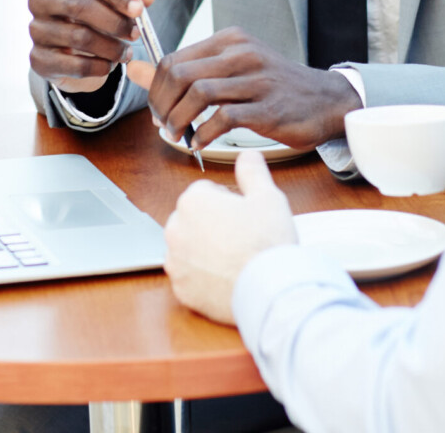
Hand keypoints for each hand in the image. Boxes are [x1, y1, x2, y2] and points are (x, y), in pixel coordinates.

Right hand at [28, 0, 154, 93]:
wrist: (71, 46)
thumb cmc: (95, 10)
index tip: (139, 9)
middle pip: (77, 4)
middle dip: (113, 21)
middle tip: (136, 34)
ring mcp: (36, 29)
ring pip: (79, 37)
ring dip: (110, 48)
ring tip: (126, 52)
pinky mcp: (38, 58)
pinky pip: (74, 65)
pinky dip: (98, 67)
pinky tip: (109, 65)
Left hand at [126, 28, 361, 149]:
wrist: (325, 100)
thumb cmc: (274, 87)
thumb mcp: (230, 70)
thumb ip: (186, 70)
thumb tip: (135, 68)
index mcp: (230, 40)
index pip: (173, 59)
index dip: (155, 88)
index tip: (158, 109)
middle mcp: (242, 54)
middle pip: (180, 74)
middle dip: (161, 104)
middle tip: (163, 124)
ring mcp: (256, 79)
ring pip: (198, 93)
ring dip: (178, 119)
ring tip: (178, 134)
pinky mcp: (268, 107)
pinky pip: (224, 118)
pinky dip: (203, 133)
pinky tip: (200, 143)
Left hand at [164, 150, 297, 323]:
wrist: (268, 290)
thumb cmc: (267, 242)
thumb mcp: (267, 196)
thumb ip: (252, 170)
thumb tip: (247, 155)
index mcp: (193, 201)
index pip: (207, 192)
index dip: (230, 202)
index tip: (244, 215)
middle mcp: (176, 230)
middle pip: (195, 219)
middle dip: (213, 224)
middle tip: (242, 237)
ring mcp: (176, 263)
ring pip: (190, 248)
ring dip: (206, 250)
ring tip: (235, 259)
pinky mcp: (181, 290)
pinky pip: (190, 277)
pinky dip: (204, 278)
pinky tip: (226, 278)